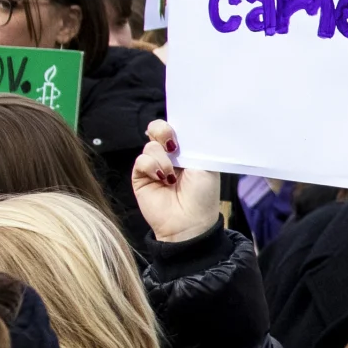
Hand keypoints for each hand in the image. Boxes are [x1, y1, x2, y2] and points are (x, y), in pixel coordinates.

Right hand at [132, 117, 222, 243]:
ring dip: (163, 159)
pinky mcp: (141, 176)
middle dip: (163, 131)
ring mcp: (154, 165)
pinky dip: (152, 166)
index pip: (177, 128)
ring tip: (172, 176)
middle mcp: (169, 156)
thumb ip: (195, 145)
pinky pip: (141, 160)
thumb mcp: (207, 165)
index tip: (181, 131)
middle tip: (172, 144)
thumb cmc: (203, 196)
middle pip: (157, 129)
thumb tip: (186, 127)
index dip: (176, 124)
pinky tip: (163, 179)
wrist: (189, 222)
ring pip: (150, 145)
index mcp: (186, 150)